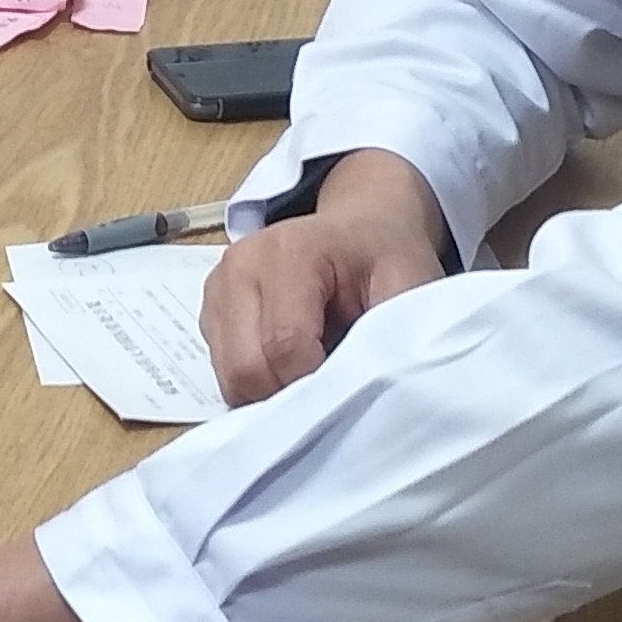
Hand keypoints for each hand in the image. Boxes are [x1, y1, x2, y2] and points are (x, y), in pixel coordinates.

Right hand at [204, 149, 449, 404]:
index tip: (351, 390)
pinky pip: (223, 372)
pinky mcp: (211, 310)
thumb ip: (395, 331)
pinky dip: (257, 384)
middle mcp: (239, 266)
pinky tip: (291, 364)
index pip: (285, 348)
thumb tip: (377, 390)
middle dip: (289, 396)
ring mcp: (218, 288)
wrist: (359, 225)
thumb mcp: (410, 281)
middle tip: (331, 390)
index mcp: (287, 252)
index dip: (318, 387)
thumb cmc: (383, 254)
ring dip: (271, 392)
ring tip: (314, 372)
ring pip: (229, 378)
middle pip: (246, 369)